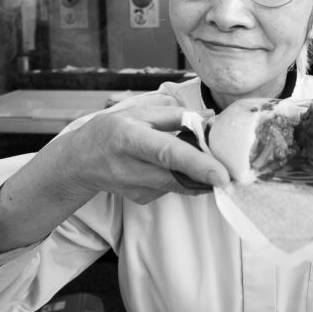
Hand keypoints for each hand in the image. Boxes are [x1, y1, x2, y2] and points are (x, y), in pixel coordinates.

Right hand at [57, 97, 229, 203]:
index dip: (197, 164)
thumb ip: (174, 115)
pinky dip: (183, 176)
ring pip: (180, 183)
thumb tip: (208, 117)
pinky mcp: (142, 199)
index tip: (222, 175)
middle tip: (233, 169)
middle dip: (210, 174)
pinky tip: (175, 165)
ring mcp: (136, 188)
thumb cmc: (111, 130)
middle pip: (179, 176)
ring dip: (198, 173)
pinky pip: (173, 187)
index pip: (168, 153)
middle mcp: (132, 167)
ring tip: (202, 157)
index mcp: (131, 138)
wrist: (79, 161)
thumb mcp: (138, 112)